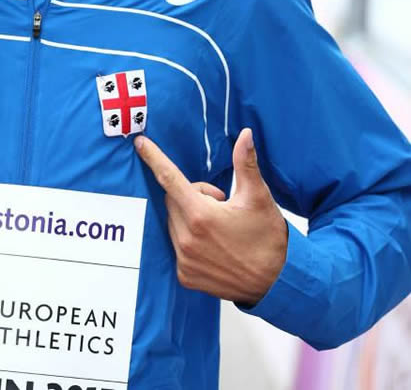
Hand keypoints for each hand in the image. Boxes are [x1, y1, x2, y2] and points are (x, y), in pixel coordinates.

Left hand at [135, 128, 287, 305]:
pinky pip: (176, 245)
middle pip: (172, 199)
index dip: (154, 158)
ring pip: (173, 221)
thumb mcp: (258, 197)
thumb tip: (245, 135)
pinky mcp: (184, 275)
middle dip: (191, 194)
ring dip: (189, 217)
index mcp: (201, 215)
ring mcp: (184, 260)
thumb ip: (245, 163)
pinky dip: (189, 238)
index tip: (140, 144)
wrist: (277, 283)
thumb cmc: (268, 238)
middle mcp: (187, 238)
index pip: (169, 178)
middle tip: (219, 203)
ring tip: (218, 227)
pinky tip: (213, 245)